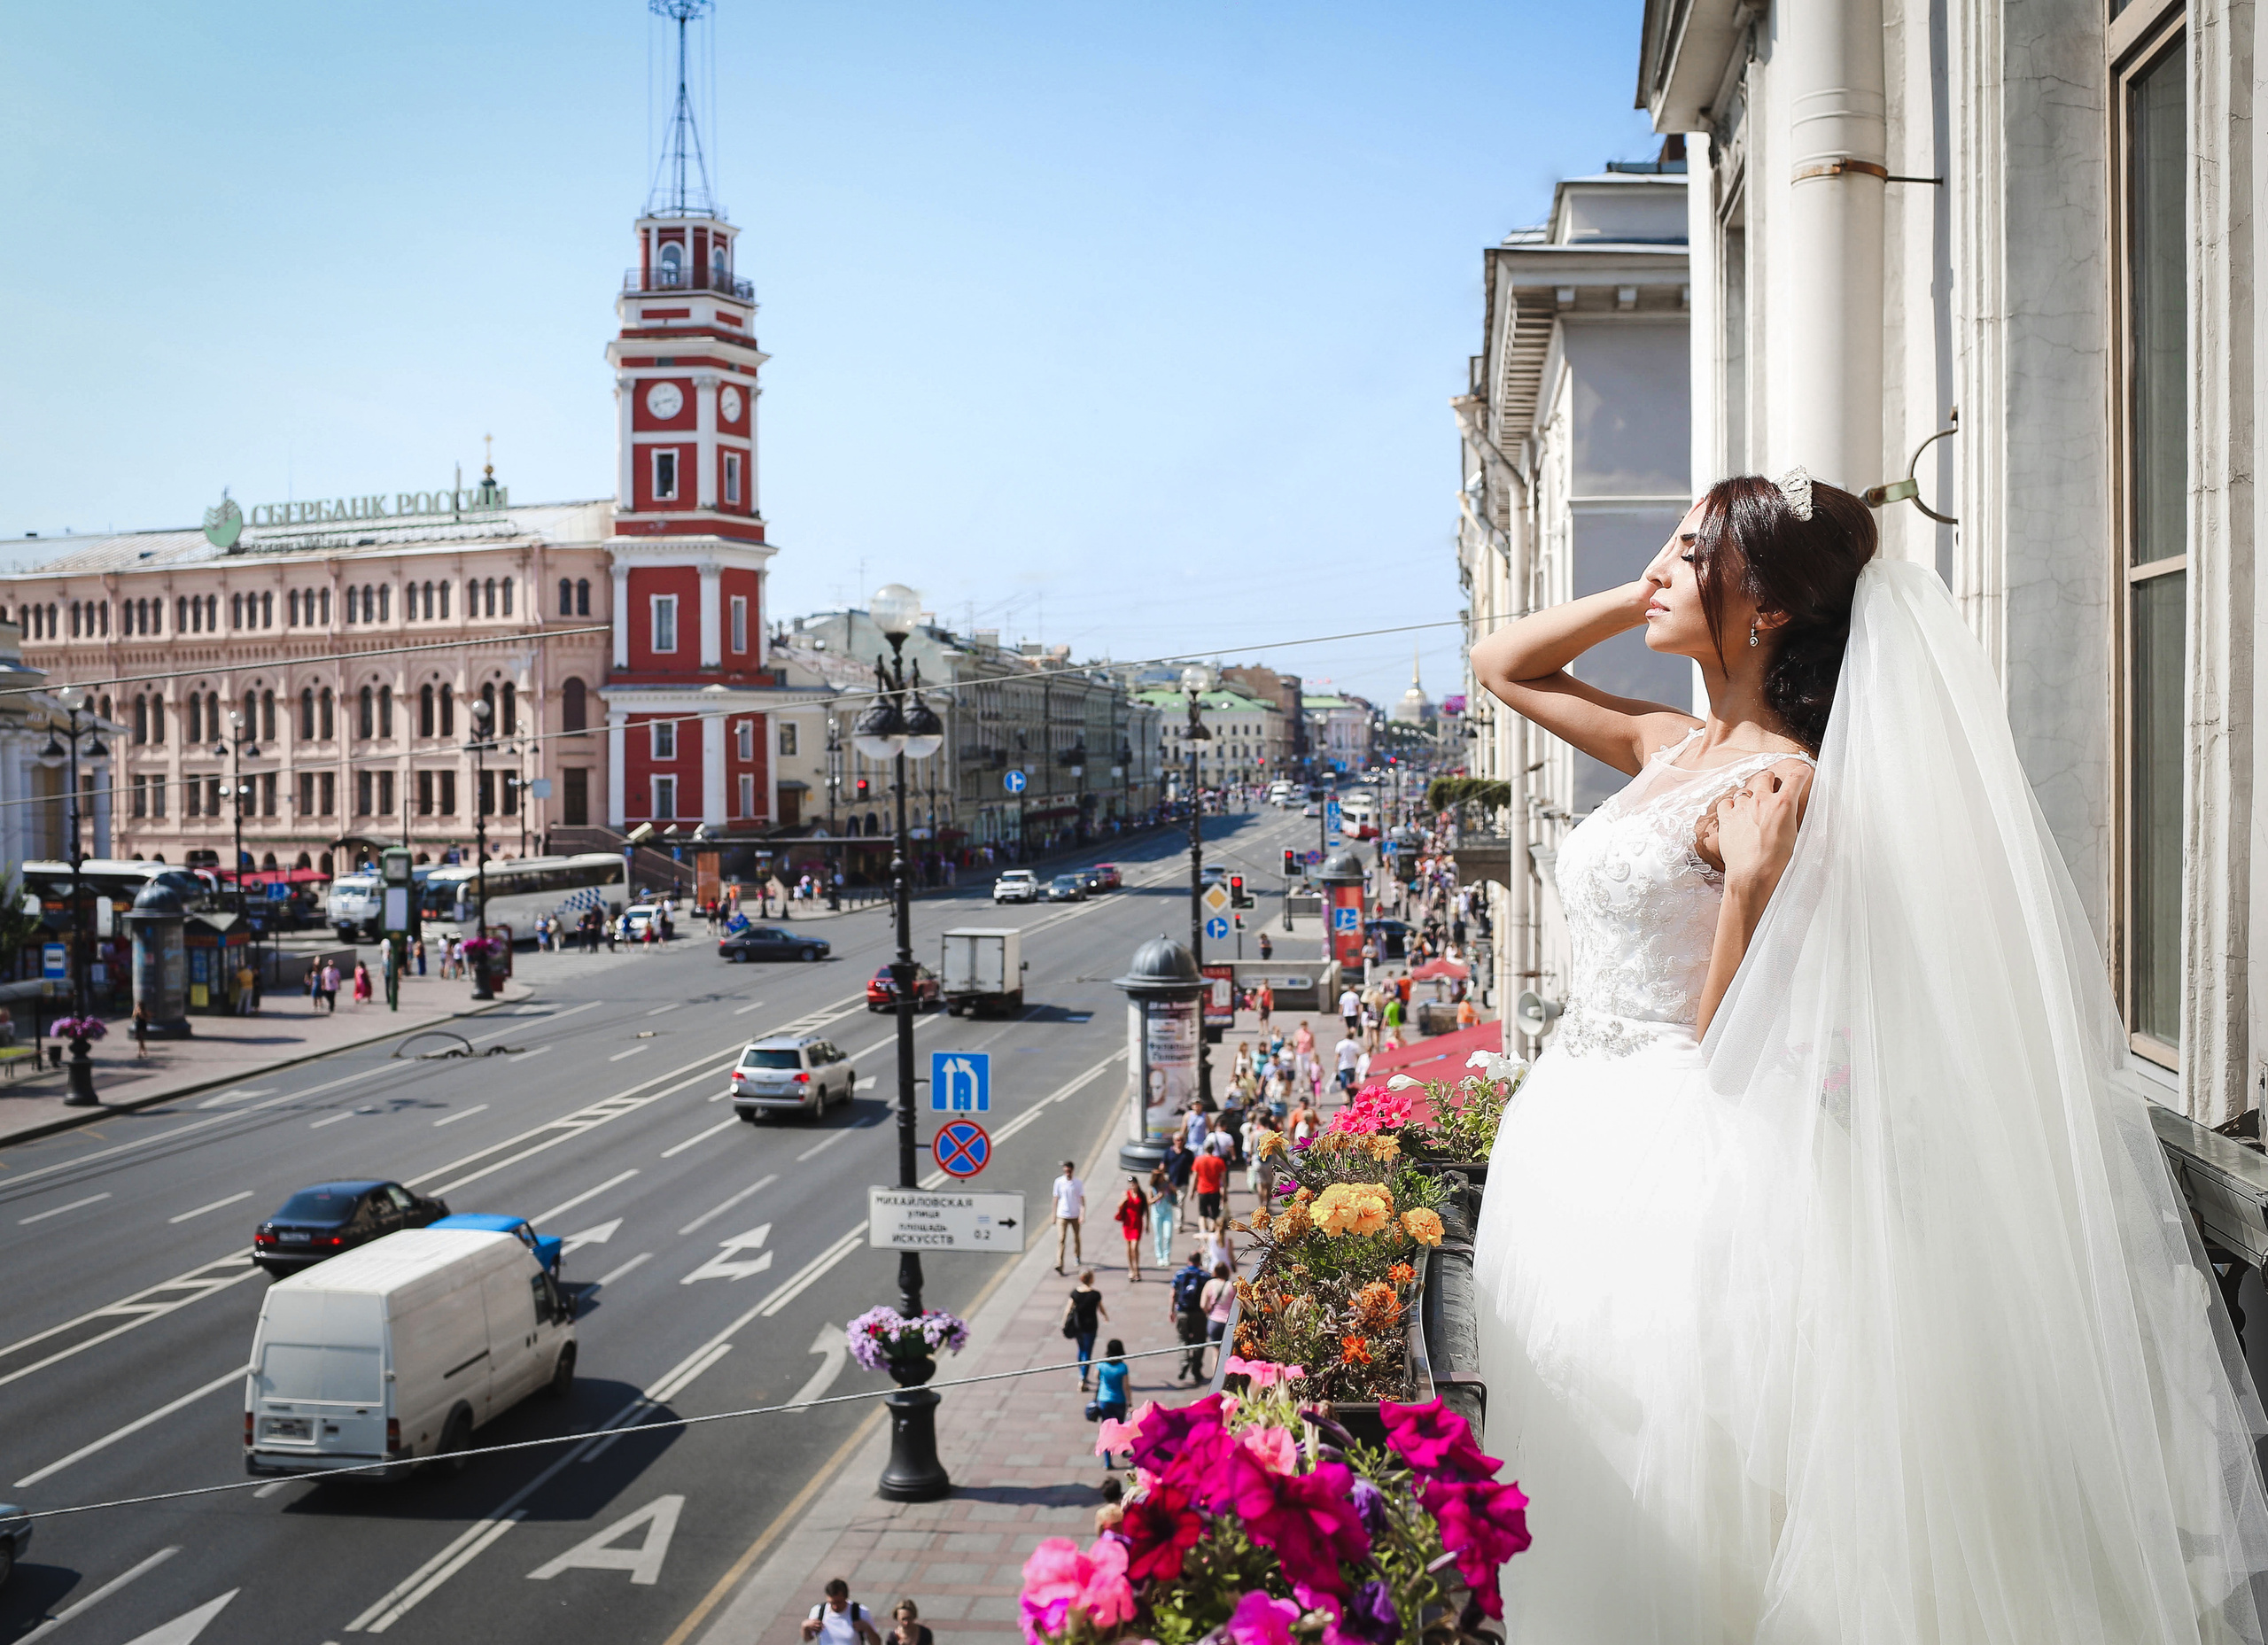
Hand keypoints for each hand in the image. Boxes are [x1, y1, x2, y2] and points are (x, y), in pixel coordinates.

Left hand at [1712, 763, 1811, 892]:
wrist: (1753, 875)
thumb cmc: (1778, 862)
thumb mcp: (1796, 837)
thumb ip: (1794, 817)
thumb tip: (1797, 812)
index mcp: (1784, 804)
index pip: (1795, 777)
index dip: (1800, 772)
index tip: (1801, 771)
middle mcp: (1762, 800)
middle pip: (1765, 777)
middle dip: (1770, 780)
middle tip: (1772, 787)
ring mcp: (1742, 808)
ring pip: (1745, 790)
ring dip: (1750, 795)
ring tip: (1753, 807)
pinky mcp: (1727, 818)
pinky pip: (1726, 802)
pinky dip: (1731, 805)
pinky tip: (1735, 813)